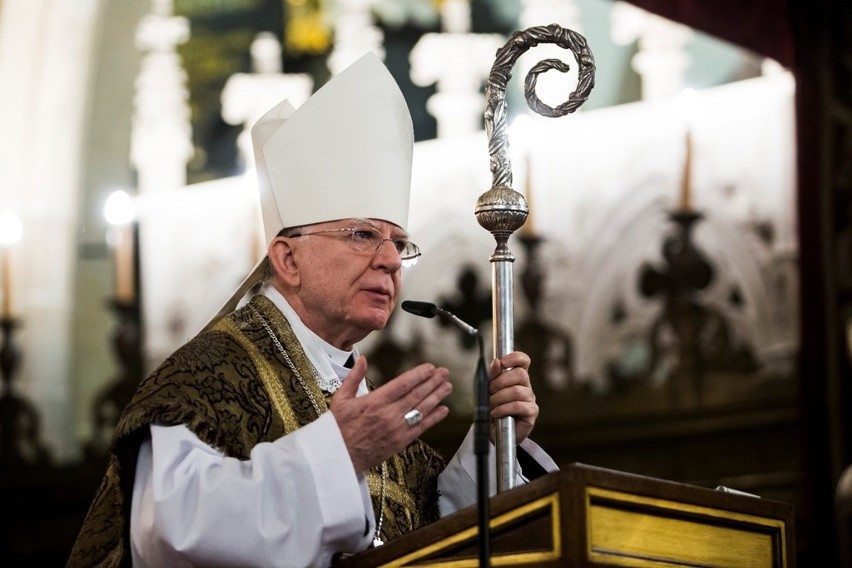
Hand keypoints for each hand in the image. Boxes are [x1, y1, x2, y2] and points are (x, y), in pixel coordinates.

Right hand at [330, 355, 452, 472]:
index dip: (419, 375)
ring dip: (437, 397)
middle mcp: (388, 414)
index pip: (403, 384)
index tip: (430, 368)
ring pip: (421, 409)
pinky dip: (434, 418)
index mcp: (374, 401)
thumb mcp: (341, 398)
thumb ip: (354, 377)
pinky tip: (443, 410)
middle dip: (432, 382)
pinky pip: (421, 427)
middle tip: (444, 373)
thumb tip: (362, 360)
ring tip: (447, 387)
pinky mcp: (400, 441)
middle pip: (416, 394)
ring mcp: (396, 428)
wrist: (339, 456)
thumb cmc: (339, 427)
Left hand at [488, 351, 537, 443]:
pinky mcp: (532, 413)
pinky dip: (503, 408)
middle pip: (521, 374)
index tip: (503, 362)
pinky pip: (518, 406)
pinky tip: (496, 413)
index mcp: (516, 377)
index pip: (523, 360)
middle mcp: (526, 386)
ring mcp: (530, 399)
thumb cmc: (493, 409)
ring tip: (491, 405)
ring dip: (499, 397)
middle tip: (490, 391)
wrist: (495, 432)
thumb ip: (492, 376)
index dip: (515, 357)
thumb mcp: (488, 391)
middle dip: (501, 381)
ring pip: (517, 391)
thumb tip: (496, 361)